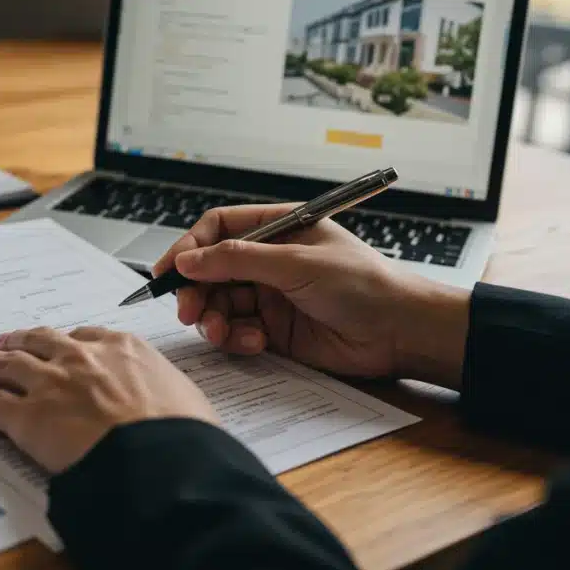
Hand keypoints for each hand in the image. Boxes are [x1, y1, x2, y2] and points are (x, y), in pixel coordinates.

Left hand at [0, 326, 216, 472]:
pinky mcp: (26, 418)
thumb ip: (168, 393)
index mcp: (123, 349)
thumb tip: (176, 408)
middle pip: (41, 341)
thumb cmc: (180, 435)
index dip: (70, 341)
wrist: (157, 459)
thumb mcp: (187, 400)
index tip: (63, 343)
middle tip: (9, 340)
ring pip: (9, 364)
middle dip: (23, 339)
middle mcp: (82, 359)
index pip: (88, 336)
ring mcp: (50, 384)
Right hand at [152, 204, 469, 387]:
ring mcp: (271, 295)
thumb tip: (189, 260)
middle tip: (186, 309)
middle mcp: (271, 260)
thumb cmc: (364, 285)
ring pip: (220, 303)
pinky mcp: (275, 330)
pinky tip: (255, 341)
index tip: (169, 271)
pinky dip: (236, 338)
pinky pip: (237, 331)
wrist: (400, 334)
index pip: (219, 228)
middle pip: (212, 269)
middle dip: (195, 289)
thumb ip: (238, 261)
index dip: (190, 247)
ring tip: (219, 330)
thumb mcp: (296, 264)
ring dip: (212, 318)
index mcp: (279, 228)